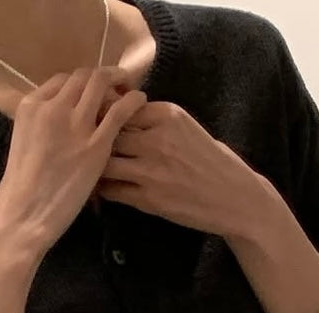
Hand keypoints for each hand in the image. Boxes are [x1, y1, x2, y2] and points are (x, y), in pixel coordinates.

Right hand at [0, 67, 146, 252]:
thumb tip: (59, 124)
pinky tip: (140, 101)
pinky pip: (120, 111)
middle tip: (115, 84)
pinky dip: (132, 101)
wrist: (24, 215)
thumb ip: (43, 127)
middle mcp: (53, 107)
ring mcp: (75, 124)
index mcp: (31, 106)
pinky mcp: (96, 145)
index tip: (91, 93)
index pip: (62, 81)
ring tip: (128, 88)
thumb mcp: (25, 144)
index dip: (80, 84)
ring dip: (117, 81)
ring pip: (101, 84)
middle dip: (101, 77)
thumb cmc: (22, 190)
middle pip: (83, 77)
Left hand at [97, 102, 266, 239]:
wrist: (235, 198)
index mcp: (168, 114)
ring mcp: (152, 170)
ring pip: (105, 161)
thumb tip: (120, 113)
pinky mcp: (150, 198)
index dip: (106, 116)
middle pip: (108, 131)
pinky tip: (101, 190)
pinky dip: (103, 190)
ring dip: (94, 166)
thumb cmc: (213, 162)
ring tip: (88, 169)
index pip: (122, 107)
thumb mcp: (187, 127)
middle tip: (83, 147)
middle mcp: (157, 138)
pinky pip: (113, 190)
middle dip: (94, 139)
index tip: (98, 123)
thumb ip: (155, 121)